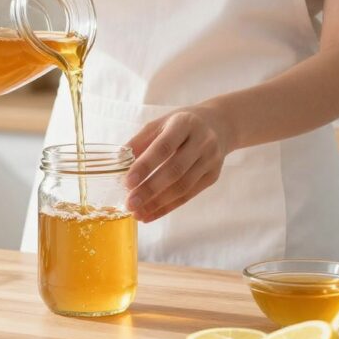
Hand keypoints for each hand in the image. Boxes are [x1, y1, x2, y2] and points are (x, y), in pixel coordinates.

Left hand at [123, 104, 233, 221]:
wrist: (219, 125)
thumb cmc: (181, 124)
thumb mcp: (160, 124)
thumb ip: (140, 141)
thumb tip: (119, 163)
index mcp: (184, 123)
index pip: (164, 147)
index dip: (145, 165)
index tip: (127, 182)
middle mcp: (202, 141)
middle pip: (175, 170)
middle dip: (150, 189)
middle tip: (130, 203)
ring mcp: (210, 160)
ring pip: (183, 186)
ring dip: (158, 203)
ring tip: (137, 213)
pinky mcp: (213, 176)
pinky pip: (188, 195)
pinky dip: (167, 207)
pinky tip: (150, 214)